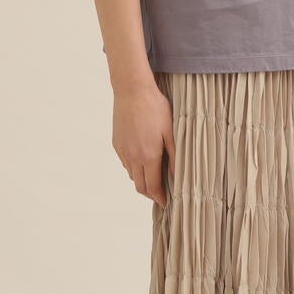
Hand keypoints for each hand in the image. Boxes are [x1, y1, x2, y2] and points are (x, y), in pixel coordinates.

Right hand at [112, 80, 175, 205]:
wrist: (132, 91)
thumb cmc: (155, 108)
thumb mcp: (171, 132)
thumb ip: (174, 156)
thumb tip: (177, 175)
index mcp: (148, 156)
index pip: (152, 187)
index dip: (159, 198)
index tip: (165, 203)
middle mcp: (133, 157)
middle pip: (140, 186)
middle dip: (150, 193)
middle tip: (160, 194)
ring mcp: (123, 151)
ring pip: (132, 175)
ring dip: (142, 179)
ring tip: (153, 175)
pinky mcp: (117, 144)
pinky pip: (125, 162)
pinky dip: (134, 167)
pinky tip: (142, 159)